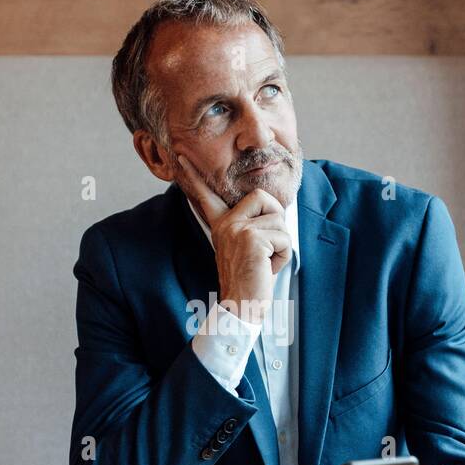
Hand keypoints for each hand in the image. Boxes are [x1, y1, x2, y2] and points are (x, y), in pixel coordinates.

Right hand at [176, 153, 290, 324]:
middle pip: (263, 197)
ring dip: (281, 244)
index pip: (206, 196)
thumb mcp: (246, 249)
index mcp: (221, 225)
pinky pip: (283, 237)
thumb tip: (271, 208)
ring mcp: (237, 229)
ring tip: (264, 262)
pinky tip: (266, 268)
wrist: (241, 308)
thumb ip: (251, 227)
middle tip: (266, 248)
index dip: (194, 176)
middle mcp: (226, 224)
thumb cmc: (249, 282)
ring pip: (279, 220)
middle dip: (276, 221)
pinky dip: (283, 255)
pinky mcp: (252, 239)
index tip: (181, 156)